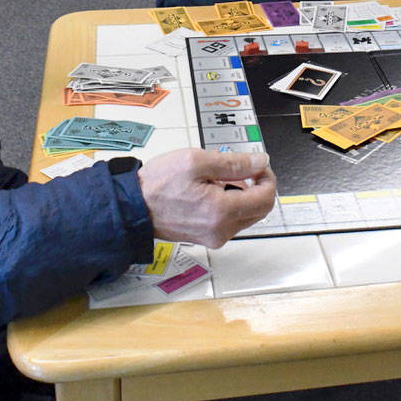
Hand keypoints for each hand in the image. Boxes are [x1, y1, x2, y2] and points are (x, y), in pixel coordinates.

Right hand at [137, 149, 276, 247]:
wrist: (132, 206)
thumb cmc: (158, 184)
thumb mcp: (196, 161)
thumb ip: (234, 162)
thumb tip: (260, 162)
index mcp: (221, 212)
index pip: (265, 198)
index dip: (267, 177)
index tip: (258, 165)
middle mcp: (221, 230)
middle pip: (260, 209)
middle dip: (257, 186)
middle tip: (242, 168)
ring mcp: (214, 237)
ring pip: (247, 215)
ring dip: (243, 195)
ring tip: (219, 179)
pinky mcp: (207, 238)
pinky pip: (231, 221)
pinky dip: (230, 204)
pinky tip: (212, 191)